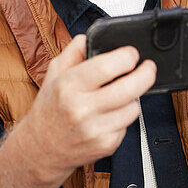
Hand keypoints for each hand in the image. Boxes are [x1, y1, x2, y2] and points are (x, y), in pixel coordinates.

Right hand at [0, 35, 154, 187]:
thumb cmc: (48, 111)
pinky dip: (122, 119)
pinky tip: (109, 116)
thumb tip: (88, 38)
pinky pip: (128, 126)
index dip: (127, 56)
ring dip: (132, 99)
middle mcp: (82, 108)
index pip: (108, 66)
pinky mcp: (106, 145)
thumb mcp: (53, 74)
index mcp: (68, 86)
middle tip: (147, 68)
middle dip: (146, 74)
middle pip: (131, 87)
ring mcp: (95, 129)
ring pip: (134, 107)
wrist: (40, 149)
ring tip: (118, 96)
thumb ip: (72, 52)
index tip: (132, 54)